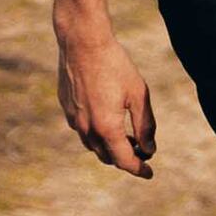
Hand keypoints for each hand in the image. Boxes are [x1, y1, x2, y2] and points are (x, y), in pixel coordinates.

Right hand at [56, 24, 155, 179]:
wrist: (82, 41)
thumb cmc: (115, 65)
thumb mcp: (138, 95)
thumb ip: (145, 126)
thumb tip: (149, 149)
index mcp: (107, 128)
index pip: (124, 160)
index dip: (139, 169)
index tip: (149, 173)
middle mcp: (86, 128)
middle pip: (107, 157)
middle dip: (125, 158)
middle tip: (141, 151)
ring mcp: (73, 119)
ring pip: (92, 145)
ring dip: (109, 147)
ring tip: (126, 137)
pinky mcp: (66, 107)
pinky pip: (82, 130)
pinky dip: (96, 133)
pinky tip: (106, 118)